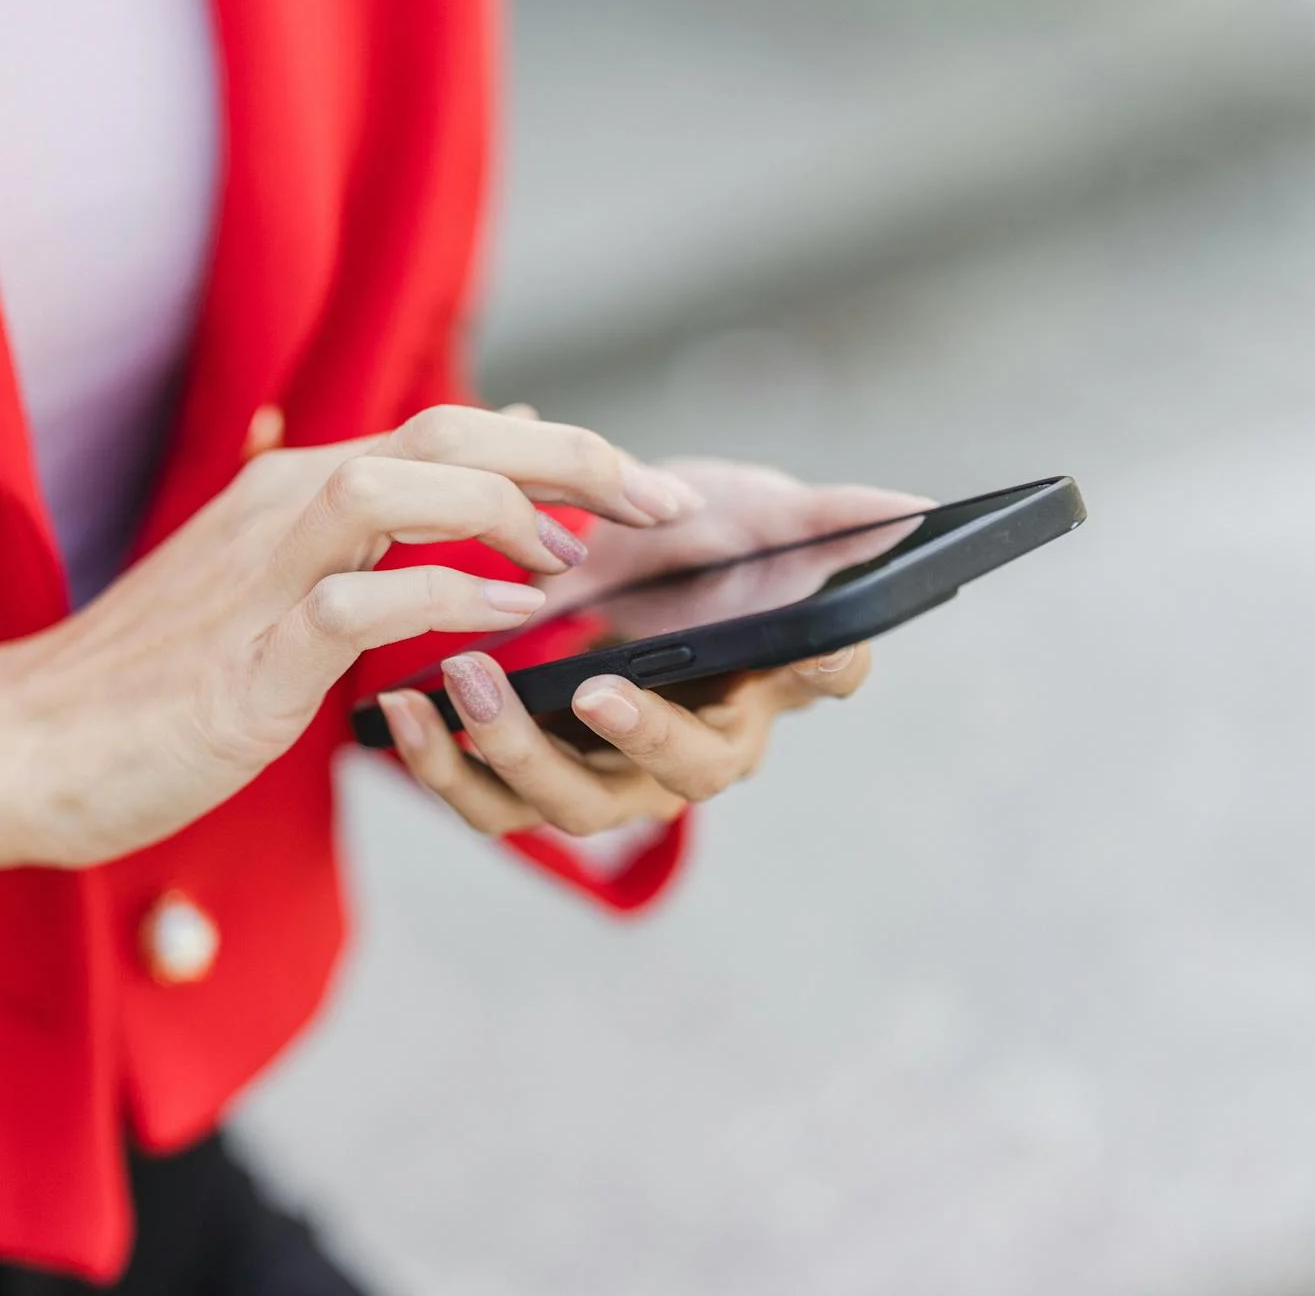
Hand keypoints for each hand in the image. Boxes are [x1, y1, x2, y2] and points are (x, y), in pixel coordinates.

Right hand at [0, 407, 701, 912]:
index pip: (449, 430)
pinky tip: (512, 624)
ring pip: (404, 481)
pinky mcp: (252, 652)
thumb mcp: (262, 592)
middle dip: (571, 458)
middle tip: (665, 507)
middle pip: (448, 432)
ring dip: (511, 511)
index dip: (558, 450)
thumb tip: (458, 508)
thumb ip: (355, 547)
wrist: (27, 741)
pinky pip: (367, 597)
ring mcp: (262, 570)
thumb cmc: (152, 680)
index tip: (641, 493)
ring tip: (582, 560)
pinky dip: (450, 600)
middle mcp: (281, 502)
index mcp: (292, 488)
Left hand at [377, 459, 930, 838]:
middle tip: (540, 682)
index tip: (613, 679)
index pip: (733, 733)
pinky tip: (396, 706)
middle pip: (643, 788)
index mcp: (751, 703)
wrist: (621, 555)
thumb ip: (829, 520)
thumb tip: (918, 507)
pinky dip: (438, 761)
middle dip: (584, 743)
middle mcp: (680, 758)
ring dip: (499, 753)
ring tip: (449, 681)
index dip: (681, 718)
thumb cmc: (708, 544)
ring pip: (554, 808)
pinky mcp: (528, 777)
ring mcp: (602, 776)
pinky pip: (485, 800)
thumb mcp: (762, 515)